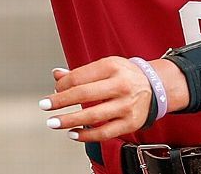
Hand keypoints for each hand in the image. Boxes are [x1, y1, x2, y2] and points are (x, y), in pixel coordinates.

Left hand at [39, 58, 154, 142]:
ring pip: (93, 116)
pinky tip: (72, 133)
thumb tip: (56, 75)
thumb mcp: (105, 66)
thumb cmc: (124, 75)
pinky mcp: (130, 123)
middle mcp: (121, 85)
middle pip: (84, 95)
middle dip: (61, 101)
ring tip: (54, 122)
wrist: (155, 86)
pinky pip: (104, 132)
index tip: (54, 91)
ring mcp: (126, 106)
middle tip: (44, 106)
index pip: (79, 77)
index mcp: (112, 67)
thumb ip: (81, 73)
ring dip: (69, 120)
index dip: (62, 85)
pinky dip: (86, 135)